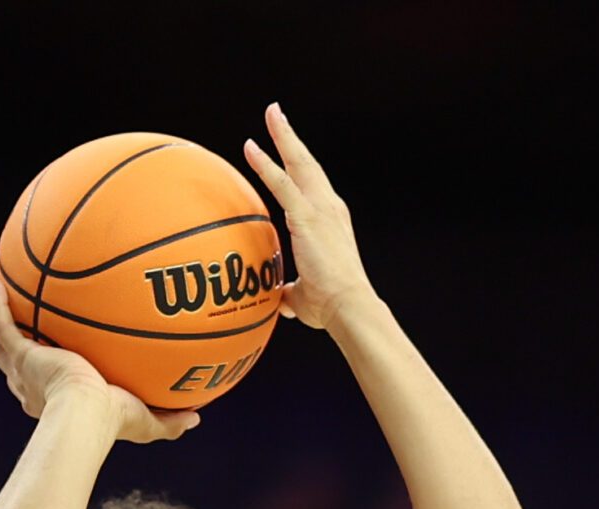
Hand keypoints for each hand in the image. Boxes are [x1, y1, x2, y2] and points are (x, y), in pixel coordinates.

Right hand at [0, 278, 198, 444]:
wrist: (84, 415)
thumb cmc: (111, 423)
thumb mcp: (146, 422)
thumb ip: (169, 420)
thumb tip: (197, 417)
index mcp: (54, 400)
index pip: (45, 384)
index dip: (42, 370)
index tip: (49, 356)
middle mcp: (33, 386)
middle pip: (17, 362)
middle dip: (14, 343)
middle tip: (16, 323)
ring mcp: (24, 369)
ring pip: (2, 342)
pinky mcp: (21, 354)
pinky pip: (3, 326)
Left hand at [243, 103, 375, 332]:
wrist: (348, 306)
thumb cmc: (331, 306)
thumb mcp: (304, 297)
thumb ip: (291, 291)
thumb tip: (282, 299)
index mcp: (330, 220)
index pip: (311, 185)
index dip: (297, 165)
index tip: (287, 148)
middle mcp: (329, 207)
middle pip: (307, 163)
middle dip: (290, 137)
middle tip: (276, 113)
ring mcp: (321, 209)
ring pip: (299, 163)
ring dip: (283, 136)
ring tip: (271, 112)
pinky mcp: (308, 217)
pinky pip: (282, 184)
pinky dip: (266, 164)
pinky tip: (251, 147)